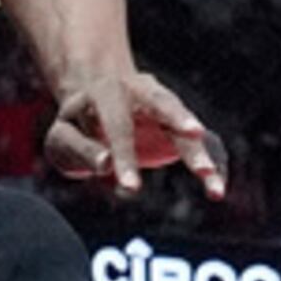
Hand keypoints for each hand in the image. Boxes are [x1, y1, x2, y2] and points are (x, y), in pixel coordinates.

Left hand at [45, 67, 225, 199]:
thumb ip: (80, 149)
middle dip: (179, 122)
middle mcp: (141, 91)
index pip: (118, 124)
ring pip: (187, 125)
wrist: (97, 100)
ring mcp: (164, 106)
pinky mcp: (179, 125)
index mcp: (108, 92)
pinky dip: (210, 165)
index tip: (129, 188)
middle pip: (164, 103)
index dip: (124, 156)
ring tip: (213, 185)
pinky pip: (199, 144)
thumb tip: (105, 165)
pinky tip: (217, 189)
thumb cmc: (77, 124)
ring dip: (201, 152)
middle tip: (196, 143)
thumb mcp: (62, 136)